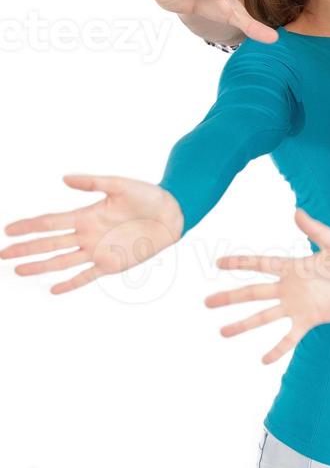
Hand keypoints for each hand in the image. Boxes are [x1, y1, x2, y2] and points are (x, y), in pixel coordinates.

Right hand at [2, 175, 183, 293]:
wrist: (173, 213)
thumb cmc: (148, 195)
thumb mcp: (119, 185)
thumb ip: (93, 182)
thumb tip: (64, 178)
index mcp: (86, 215)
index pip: (50, 222)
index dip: (29, 226)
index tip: (8, 229)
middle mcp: (87, 235)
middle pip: (50, 243)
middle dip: (26, 248)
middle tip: (2, 254)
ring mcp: (97, 251)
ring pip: (62, 261)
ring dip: (40, 266)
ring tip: (18, 270)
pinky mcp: (111, 264)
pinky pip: (87, 276)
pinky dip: (71, 283)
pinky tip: (54, 289)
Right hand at [205, 209, 329, 363]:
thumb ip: (316, 230)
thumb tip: (297, 211)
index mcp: (294, 266)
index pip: (261, 264)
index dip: (240, 263)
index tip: (217, 263)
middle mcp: (291, 287)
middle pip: (254, 293)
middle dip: (230, 297)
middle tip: (206, 302)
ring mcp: (299, 304)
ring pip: (265, 316)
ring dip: (244, 325)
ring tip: (223, 332)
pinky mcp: (311, 319)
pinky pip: (290, 337)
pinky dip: (278, 349)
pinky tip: (264, 360)